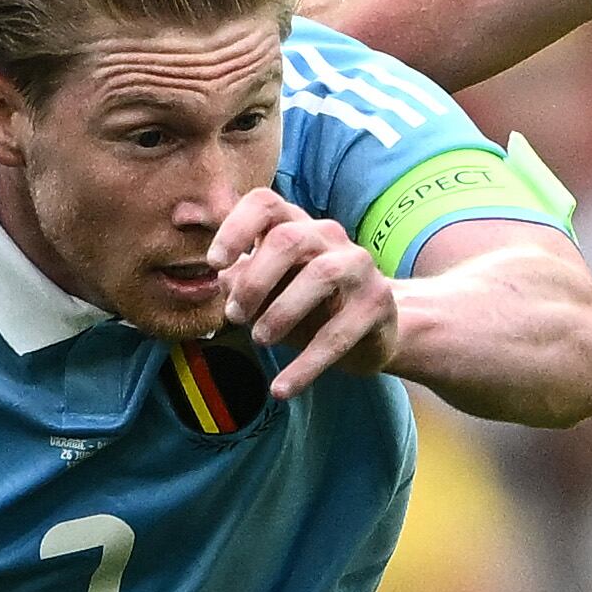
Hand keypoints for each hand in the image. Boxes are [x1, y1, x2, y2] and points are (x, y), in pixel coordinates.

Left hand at [207, 189, 398, 399]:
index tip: (214, 263)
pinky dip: (306, 364)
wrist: (370, 333)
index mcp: (294, 226)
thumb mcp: (269, 295)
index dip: (235, 228)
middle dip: (255, 280)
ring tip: (260, 341)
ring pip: (320, 275)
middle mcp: (327, 236)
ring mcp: (357, 266)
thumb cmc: (307, 307)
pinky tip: (282, 388)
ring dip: (281, 312)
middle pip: (288, 239)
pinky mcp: (377, 303)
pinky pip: (339, 332)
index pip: (264, 203)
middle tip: (235, 317)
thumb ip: (244, 282)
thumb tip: (223, 278)